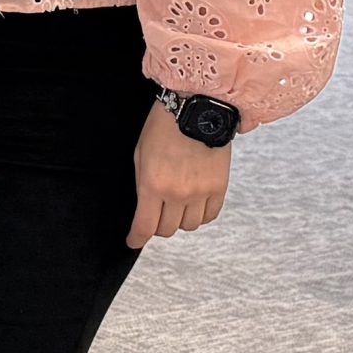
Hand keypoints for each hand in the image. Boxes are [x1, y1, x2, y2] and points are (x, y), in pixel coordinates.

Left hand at [128, 101, 233, 249]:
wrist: (197, 110)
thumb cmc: (162, 128)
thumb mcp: (140, 154)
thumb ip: (143, 183)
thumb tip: (144, 206)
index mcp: (153, 185)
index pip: (145, 225)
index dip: (137, 238)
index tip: (133, 241)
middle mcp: (178, 194)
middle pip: (167, 229)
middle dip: (157, 226)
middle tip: (154, 215)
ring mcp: (201, 193)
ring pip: (189, 226)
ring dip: (179, 220)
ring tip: (175, 205)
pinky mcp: (220, 188)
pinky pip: (210, 216)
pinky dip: (200, 215)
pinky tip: (194, 205)